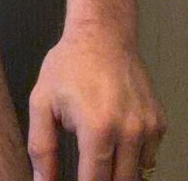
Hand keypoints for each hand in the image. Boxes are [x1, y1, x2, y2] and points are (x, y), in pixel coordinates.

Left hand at [27, 28, 166, 180]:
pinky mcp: (158, 123)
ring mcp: (147, 128)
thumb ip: (41, 147)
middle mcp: (129, 131)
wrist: (103, 34)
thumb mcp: (42, 101)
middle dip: (101, 180)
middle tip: (87, 166)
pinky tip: (116, 137)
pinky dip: (134, 156)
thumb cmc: (71, 64)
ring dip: (119, 171)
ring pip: (137, 174)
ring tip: (100, 150)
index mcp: (98, 129)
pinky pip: (148, 157)